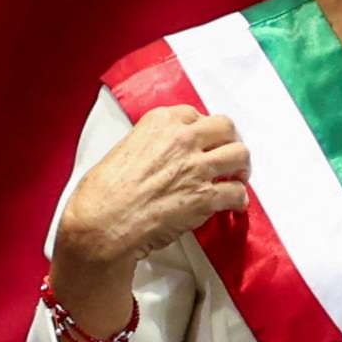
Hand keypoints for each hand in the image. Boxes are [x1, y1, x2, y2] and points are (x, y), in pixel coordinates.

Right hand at [49, 106, 247, 335]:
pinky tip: (234, 204)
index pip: (197, 115)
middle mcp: (183, 139)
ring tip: (236, 177)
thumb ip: (152, 143)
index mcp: (161, 122)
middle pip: (226, 128)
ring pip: (240, 155)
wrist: (101, 225)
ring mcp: (197, 167)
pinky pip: (237, 193)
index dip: (204, 131)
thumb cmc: (102, 194)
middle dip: (229, 142)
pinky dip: (239, 200)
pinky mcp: (206, 196)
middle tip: (227, 156)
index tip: (205, 141)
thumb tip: (165, 152)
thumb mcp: (123, 149)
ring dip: (241, 168)